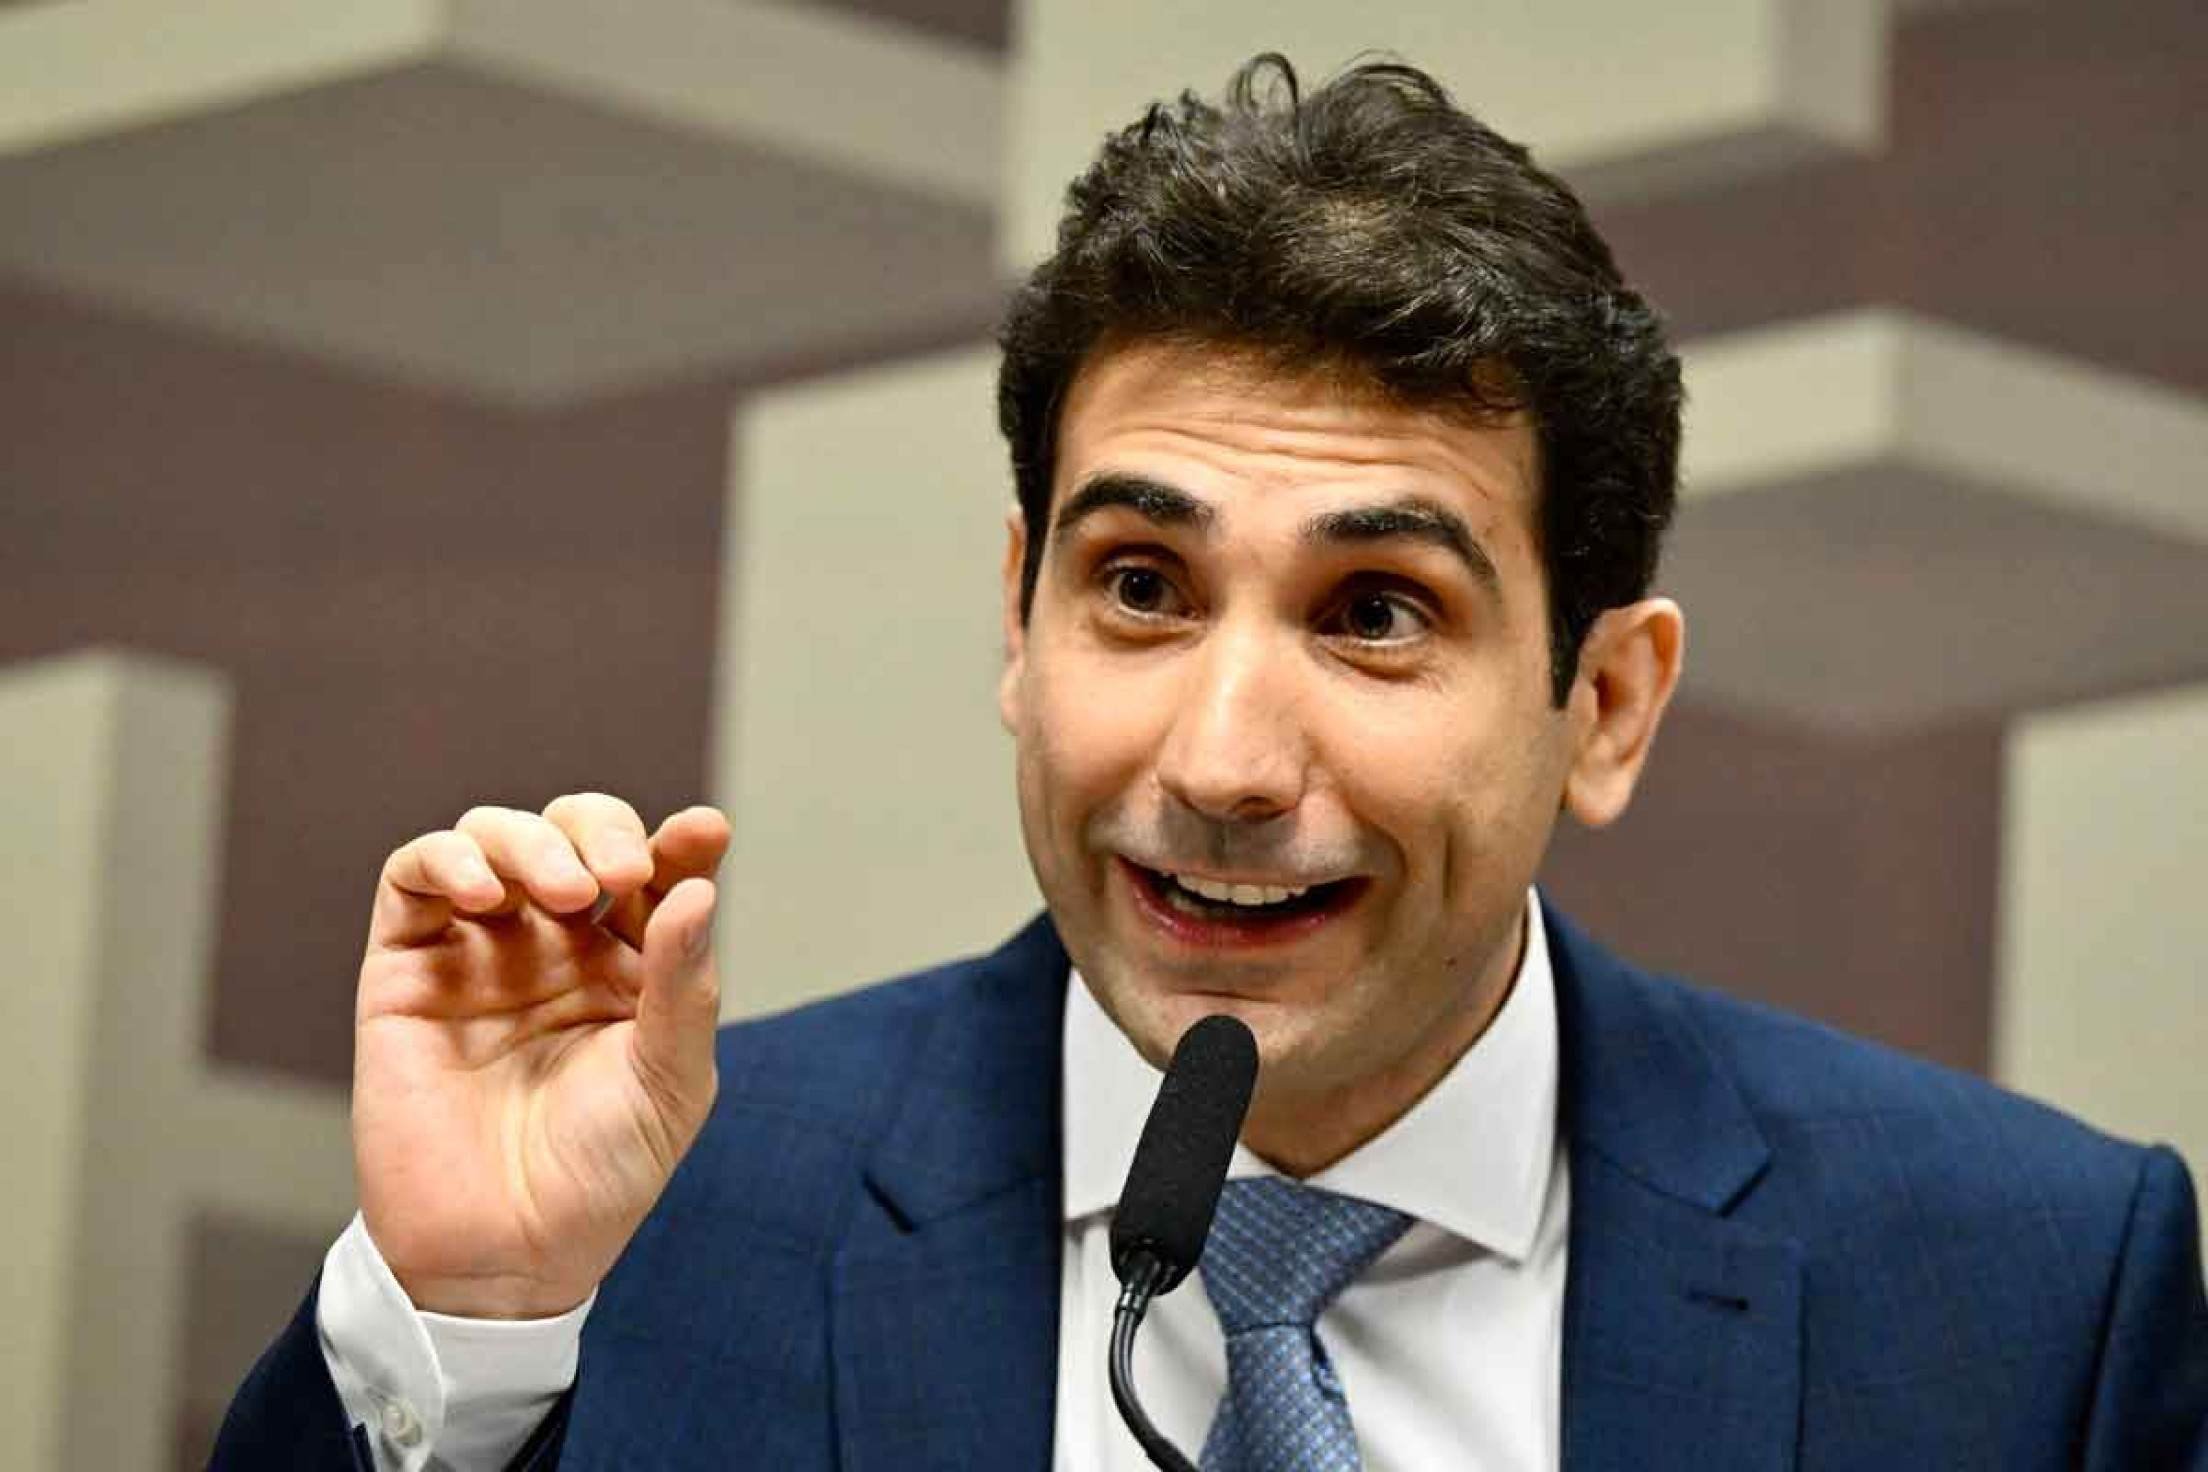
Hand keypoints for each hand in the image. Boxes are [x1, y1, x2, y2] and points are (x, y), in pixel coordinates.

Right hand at [351, 794, 729, 1317]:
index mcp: (629, 966)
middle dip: (599, 829)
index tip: (705, 832)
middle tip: (621, 873)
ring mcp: (479, 951)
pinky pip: (410, 878)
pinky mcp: (406, 969)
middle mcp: (555, 947)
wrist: (502, 1255)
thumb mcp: (669, 1081)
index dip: (681, 841)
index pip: (657, 873)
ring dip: (530, 840)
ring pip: (493, 837)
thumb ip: (682, 986)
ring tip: (564, 890)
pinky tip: (483, 892)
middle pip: (573, 833)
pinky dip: (444, 859)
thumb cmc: (598, 1177)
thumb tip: (695, 890)